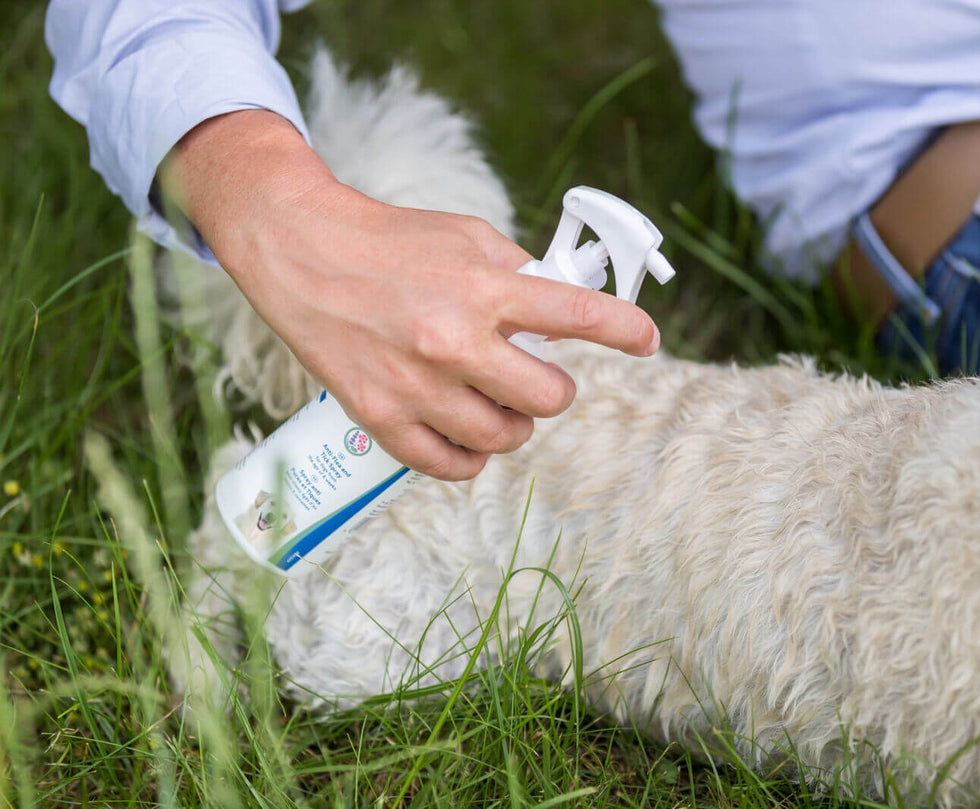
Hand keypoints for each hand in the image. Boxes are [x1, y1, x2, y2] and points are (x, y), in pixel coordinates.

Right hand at [160, 110, 659, 479]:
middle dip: (554, 388)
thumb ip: (520, 273)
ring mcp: (416, 384)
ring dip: (514, 423)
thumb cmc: (392, 241)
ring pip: (505, 439)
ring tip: (496, 400)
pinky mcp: (380, 416)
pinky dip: (469, 456)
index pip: (576, 313)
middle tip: (536, 374)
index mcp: (482, 287)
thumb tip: (568, 312)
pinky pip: (450, 466)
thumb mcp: (467, 235)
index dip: (625, 329)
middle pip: (549, 398)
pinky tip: (464, 431)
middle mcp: (453, 339)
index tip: (648, 339)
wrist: (300, 250)